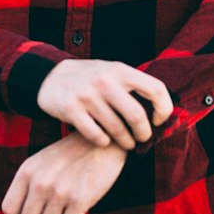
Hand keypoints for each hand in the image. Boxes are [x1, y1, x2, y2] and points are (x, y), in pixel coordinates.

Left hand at [2, 133, 128, 213]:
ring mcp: (59, 191)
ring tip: (68, 206)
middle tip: (54, 212)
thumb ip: (26, 186)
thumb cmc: (71, 156)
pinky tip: (80, 210)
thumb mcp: (42, 163)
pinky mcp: (79, 199)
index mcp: (27, 171)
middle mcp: (39, 182)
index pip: (9, 209)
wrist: (104, 142)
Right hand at [37, 58, 173, 149]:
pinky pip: (96, 135)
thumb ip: (133, 86)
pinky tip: (104, 140)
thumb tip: (162, 112)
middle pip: (137, 115)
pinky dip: (104, 142)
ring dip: (126, 142)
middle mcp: (105, 80)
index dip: (164, 109)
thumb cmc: (90, 79)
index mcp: (120, 70)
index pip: (155, 89)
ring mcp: (87, 95)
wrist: (49, 77)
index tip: (158, 120)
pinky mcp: (71, 109)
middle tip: (142, 139)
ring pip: (117, 129)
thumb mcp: (112, 72)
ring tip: (127, 144)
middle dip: (144, 133)